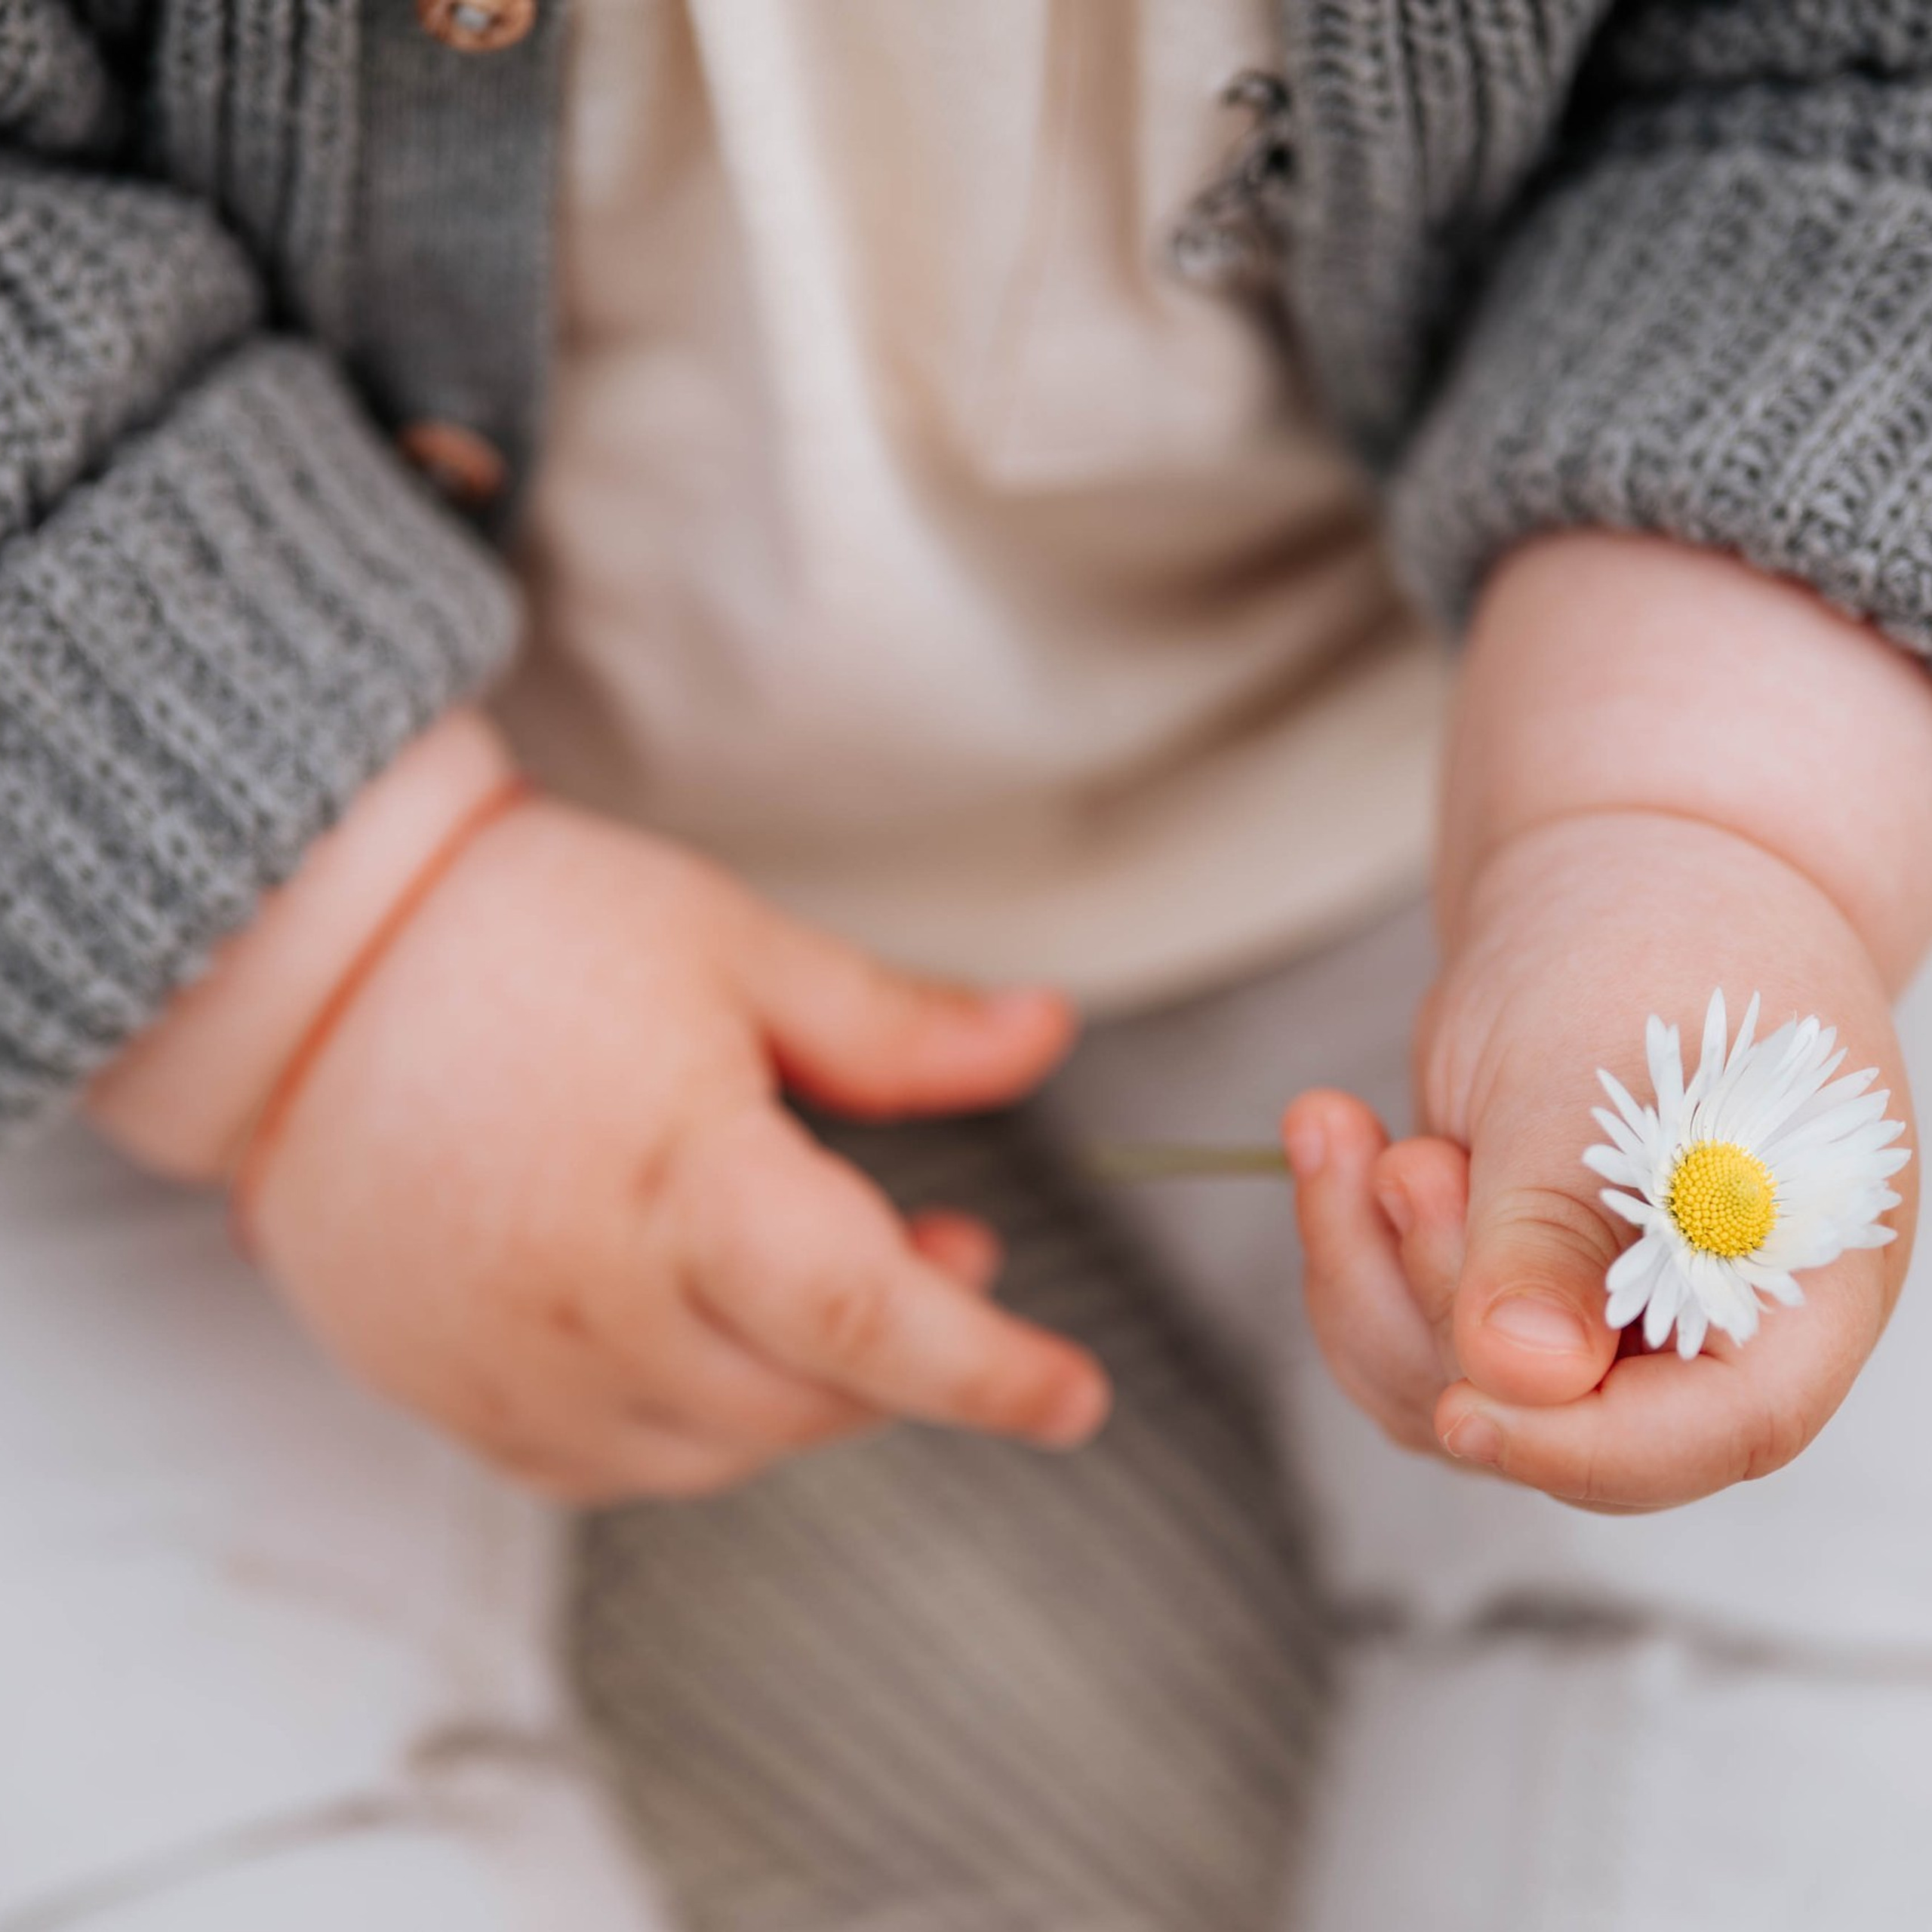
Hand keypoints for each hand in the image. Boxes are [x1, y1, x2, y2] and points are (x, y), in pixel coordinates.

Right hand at [236, 799, 1108, 1499]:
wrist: (310, 969)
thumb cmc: (525, 935)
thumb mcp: (737, 949)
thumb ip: (900, 1028)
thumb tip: (1042, 1033)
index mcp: (686, 1187)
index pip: (875, 1323)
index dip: (994, 1372)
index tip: (1074, 1397)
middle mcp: (596, 1305)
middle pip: (813, 1397)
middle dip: (913, 1348)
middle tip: (947, 1246)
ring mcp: (512, 1368)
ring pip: (722, 1449)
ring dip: (809, 1385)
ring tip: (818, 1275)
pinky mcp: (449, 1394)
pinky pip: (611, 1465)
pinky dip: (694, 1420)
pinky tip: (703, 1329)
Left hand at [1283, 533, 1931, 1511]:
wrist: (1605, 883)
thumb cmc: (1640, 951)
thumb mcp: (1589, 1078)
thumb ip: (1558, 1230)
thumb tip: (1522, 1373)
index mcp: (1797, 1274)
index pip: (1722, 1427)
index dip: (1589, 1447)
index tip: (1463, 1412)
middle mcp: (1704, 1320)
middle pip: (1563, 1417)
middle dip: (1444, 1294)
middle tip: (1409, 1162)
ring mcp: (1596, 1315)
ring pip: (1451, 1384)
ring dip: (1370, 1268)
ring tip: (1346, 1132)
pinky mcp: (1501, 1290)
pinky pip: (1400, 1333)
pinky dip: (1348, 1248)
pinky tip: (1334, 1141)